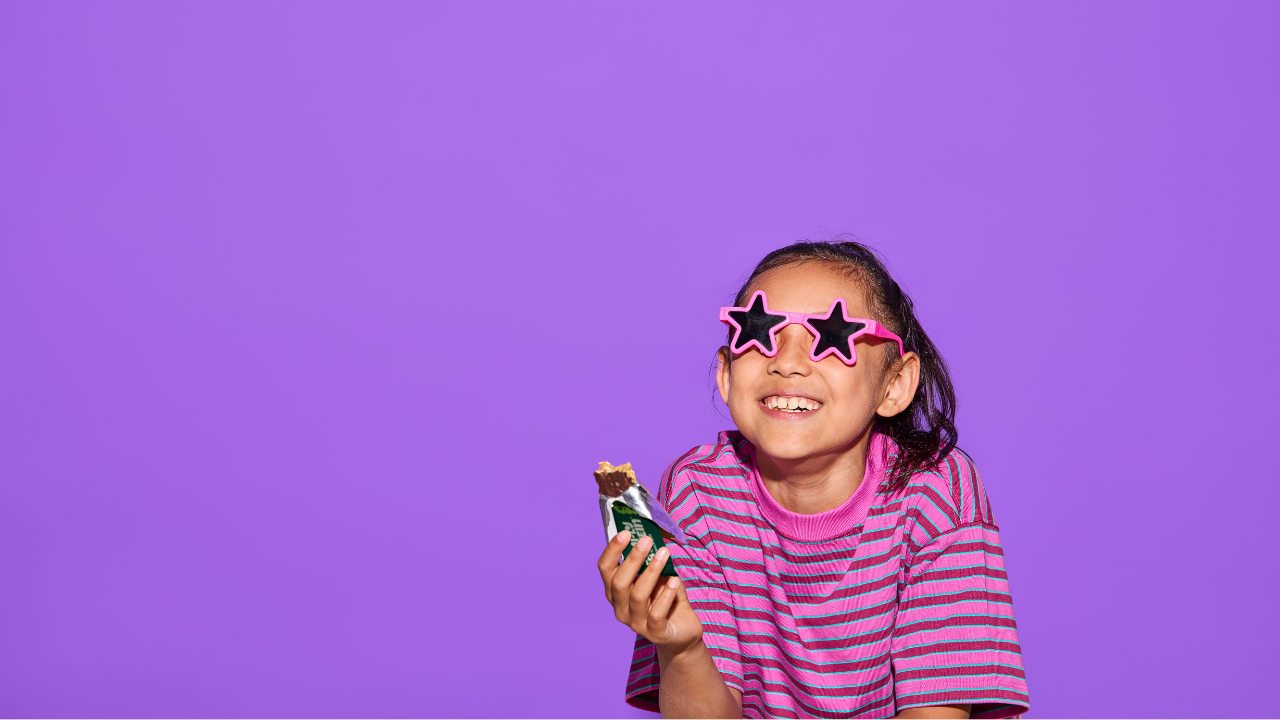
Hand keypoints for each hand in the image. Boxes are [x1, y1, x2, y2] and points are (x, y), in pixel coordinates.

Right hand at [597, 530, 702, 655]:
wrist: (682, 630)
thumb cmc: (666, 599)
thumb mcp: (657, 577)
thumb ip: (651, 562)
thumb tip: (653, 537)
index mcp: (616, 592)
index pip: (605, 569)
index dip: (612, 550)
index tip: (626, 532)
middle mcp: (621, 608)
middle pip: (619, 582)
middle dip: (633, 559)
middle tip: (647, 540)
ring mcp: (636, 623)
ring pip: (637, 595)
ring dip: (652, 571)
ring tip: (664, 553)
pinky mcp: (655, 633)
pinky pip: (656, 613)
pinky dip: (666, 595)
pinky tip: (675, 580)